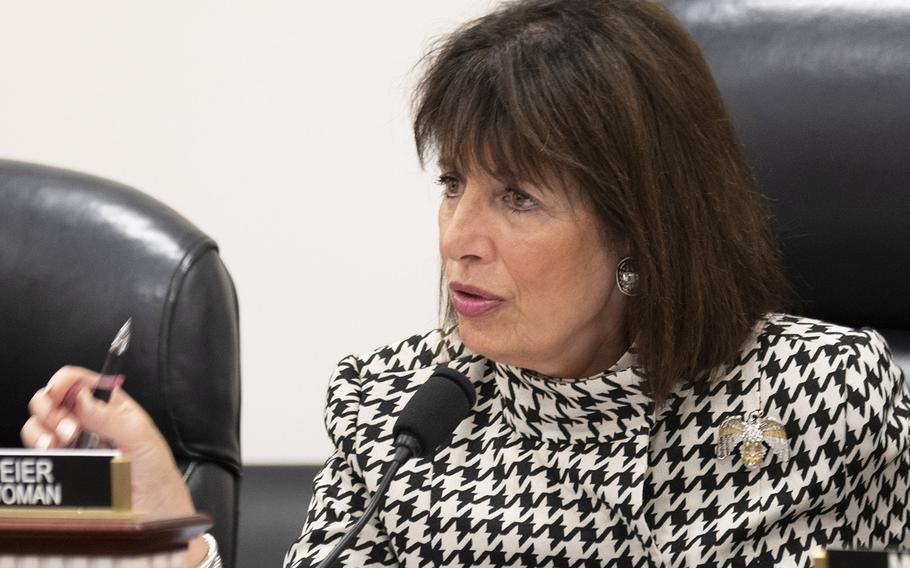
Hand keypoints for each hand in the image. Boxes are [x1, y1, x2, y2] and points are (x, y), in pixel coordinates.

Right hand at [21, 366, 208, 565]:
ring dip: (43, 427)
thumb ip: (112, 415)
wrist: (151, 509)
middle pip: (52, 399)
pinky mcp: (63, 465)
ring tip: (64, 440)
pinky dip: (37, 445)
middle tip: (71, 426)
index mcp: (110, 407)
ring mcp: (72, 444)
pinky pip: (38, 449)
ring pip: (38, 422)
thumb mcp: (141, 436)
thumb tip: (84, 396)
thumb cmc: (155, 471)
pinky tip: (52, 450)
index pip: (81, 382)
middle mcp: (87, 422)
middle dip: (52, 406)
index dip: (67, 379)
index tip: (60, 387)